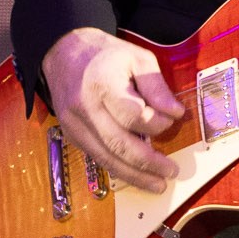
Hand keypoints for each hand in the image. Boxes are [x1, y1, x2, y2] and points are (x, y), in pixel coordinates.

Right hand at [42, 25, 183, 193]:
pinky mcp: (71, 135)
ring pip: (106, 158)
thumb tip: (175, 113)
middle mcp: (85, 107)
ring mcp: (74, 124)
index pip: (133, 115)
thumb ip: (156, 86)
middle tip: (171, 171)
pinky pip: (97, 157)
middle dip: (148, 163)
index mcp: (102, 83)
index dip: (157, 123)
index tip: (174, 119)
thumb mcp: (137, 58)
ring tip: (157, 184)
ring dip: (134, 176)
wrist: (62, 53)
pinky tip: (136, 175)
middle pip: (118, 144)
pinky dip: (118, 169)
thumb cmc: (104, 55)